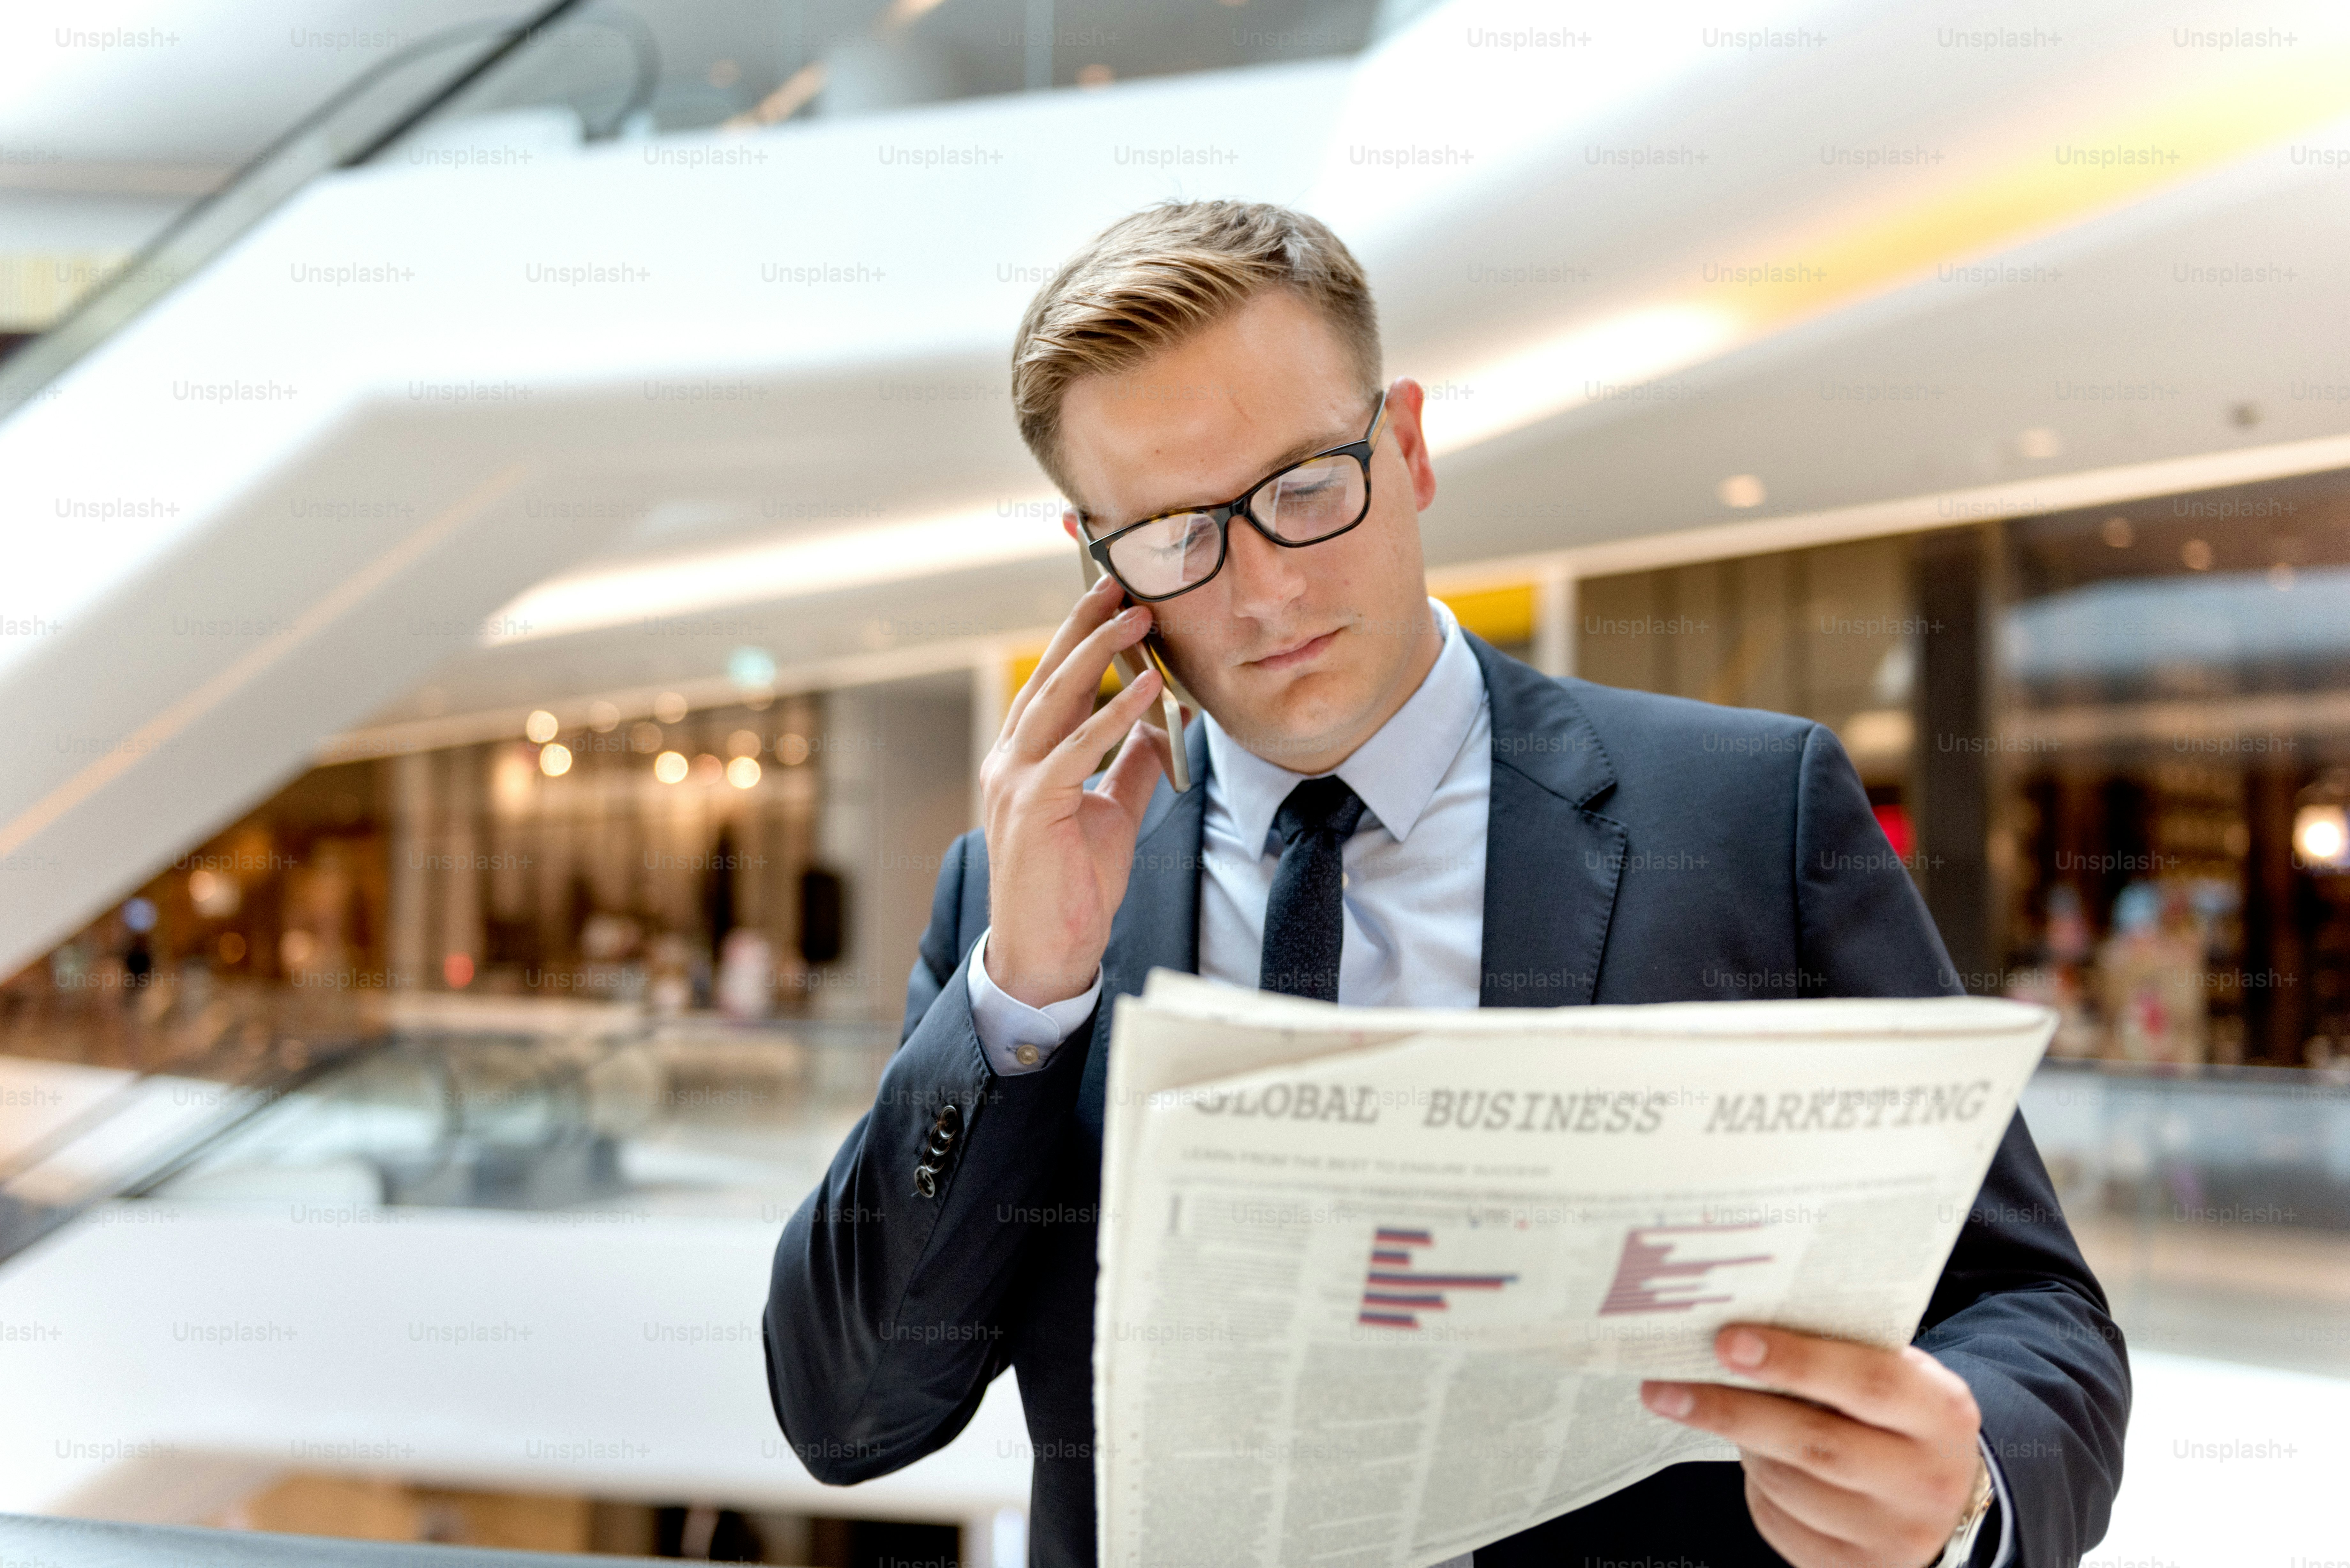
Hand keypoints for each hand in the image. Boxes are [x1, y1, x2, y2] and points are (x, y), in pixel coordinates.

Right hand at [979, 573, 1176, 1006]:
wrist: (1047, 951)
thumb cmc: (1073, 886)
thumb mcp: (1111, 813)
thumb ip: (1127, 767)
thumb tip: (1154, 725)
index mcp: (1025, 758)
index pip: (1052, 683)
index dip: (1079, 635)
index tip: (1112, 596)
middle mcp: (1011, 760)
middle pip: (1049, 675)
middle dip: (1086, 623)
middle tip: (1123, 582)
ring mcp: (1015, 781)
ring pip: (1057, 699)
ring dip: (1100, 651)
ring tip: (1140, 616)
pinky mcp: (1032, 808)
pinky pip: (1077, 749)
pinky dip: (1113, 715)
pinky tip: (1146, 688)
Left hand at [1640, 1325, 1984, 1567]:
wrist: (1942, 1499)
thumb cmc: (1898, 1418)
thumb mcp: (1892, 1375)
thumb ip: (1836, 1351)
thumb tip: (1737, 1330)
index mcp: (1940, 1413)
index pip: (1866, 1380)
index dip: (1794, 1360)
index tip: (1727, 1343)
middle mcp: (1925, 1480)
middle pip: (1814, 1441)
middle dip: (1731, 1410)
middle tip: (1667, 1387)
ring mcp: (1893, 1533)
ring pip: (1786, 1482)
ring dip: (1742, 1445)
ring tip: (1718, 1414)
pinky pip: (1778, 1521)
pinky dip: (1755, 1485)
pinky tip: (1756, 1460)